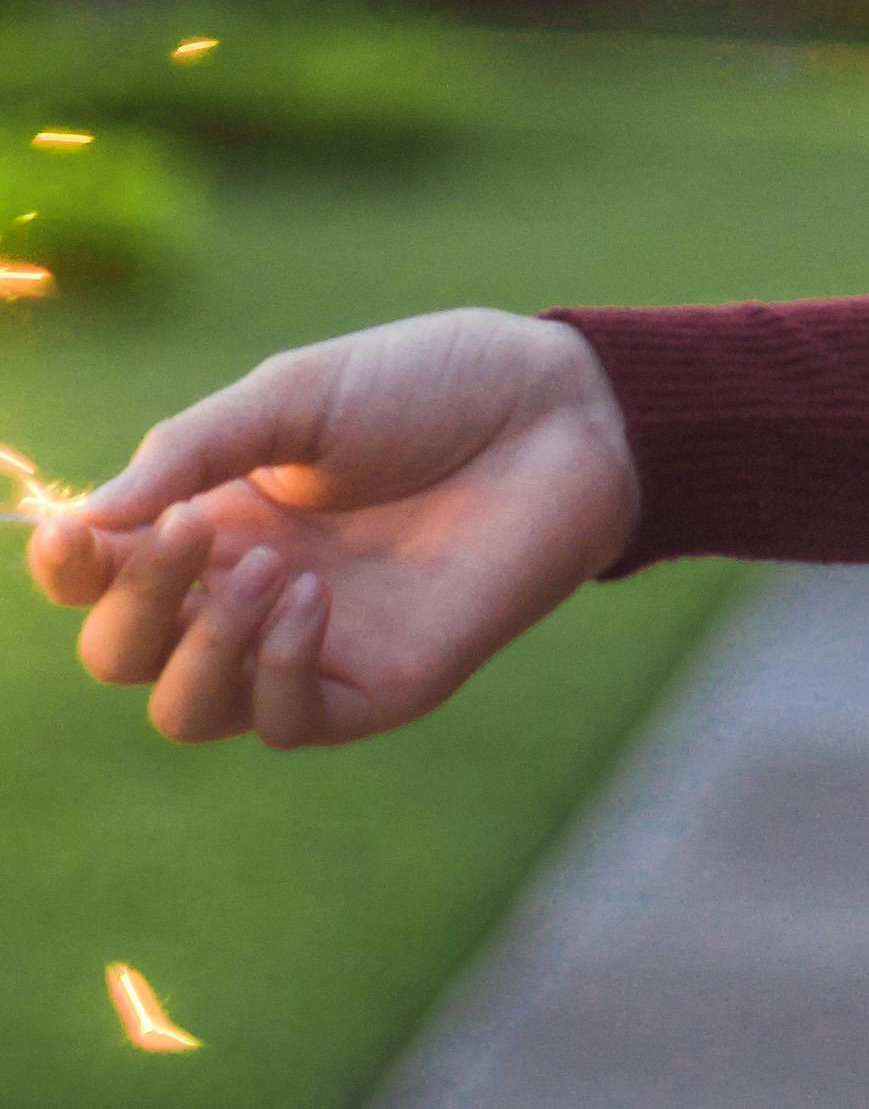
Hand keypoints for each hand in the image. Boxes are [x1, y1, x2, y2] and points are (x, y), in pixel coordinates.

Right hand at [24, 309, 640, 750]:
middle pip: (125, 653)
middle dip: (135, 604)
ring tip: (271, 569)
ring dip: (201, 648)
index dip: (68, 568)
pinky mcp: (376, 684)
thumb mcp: (298, 395)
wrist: (560, 410)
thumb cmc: (433, 386)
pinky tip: (314, 600)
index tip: (73, 536)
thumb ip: (194, 450)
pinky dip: (274, 672)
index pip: (99, 577)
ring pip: (188, 709)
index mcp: (214, 518)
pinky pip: (286, 722)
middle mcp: (245, 589)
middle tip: (192, 533)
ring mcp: (309, 644)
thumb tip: (88, 518)